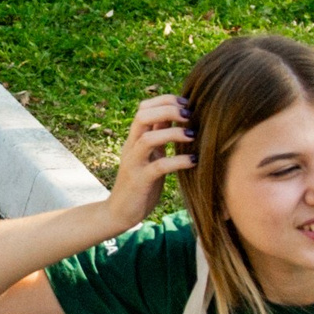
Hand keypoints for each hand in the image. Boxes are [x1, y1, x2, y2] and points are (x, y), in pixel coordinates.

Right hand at [105, 95, 197, 230]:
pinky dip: (178, 161)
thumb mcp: (151, 156)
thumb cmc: (142, 184)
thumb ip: (160, 137)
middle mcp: (131, 147)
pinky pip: (159, 167)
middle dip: (168, 109)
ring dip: (174, 133)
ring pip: (149, 139)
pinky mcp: (140, 181)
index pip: (144, 108)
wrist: (120, 212)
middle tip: (190, 115)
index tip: (186, 104)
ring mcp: (134, 164)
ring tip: (193, 135)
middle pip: (143, 115)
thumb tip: (179, 117)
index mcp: (134, 139)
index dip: (165, 100)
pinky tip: (194, 161)